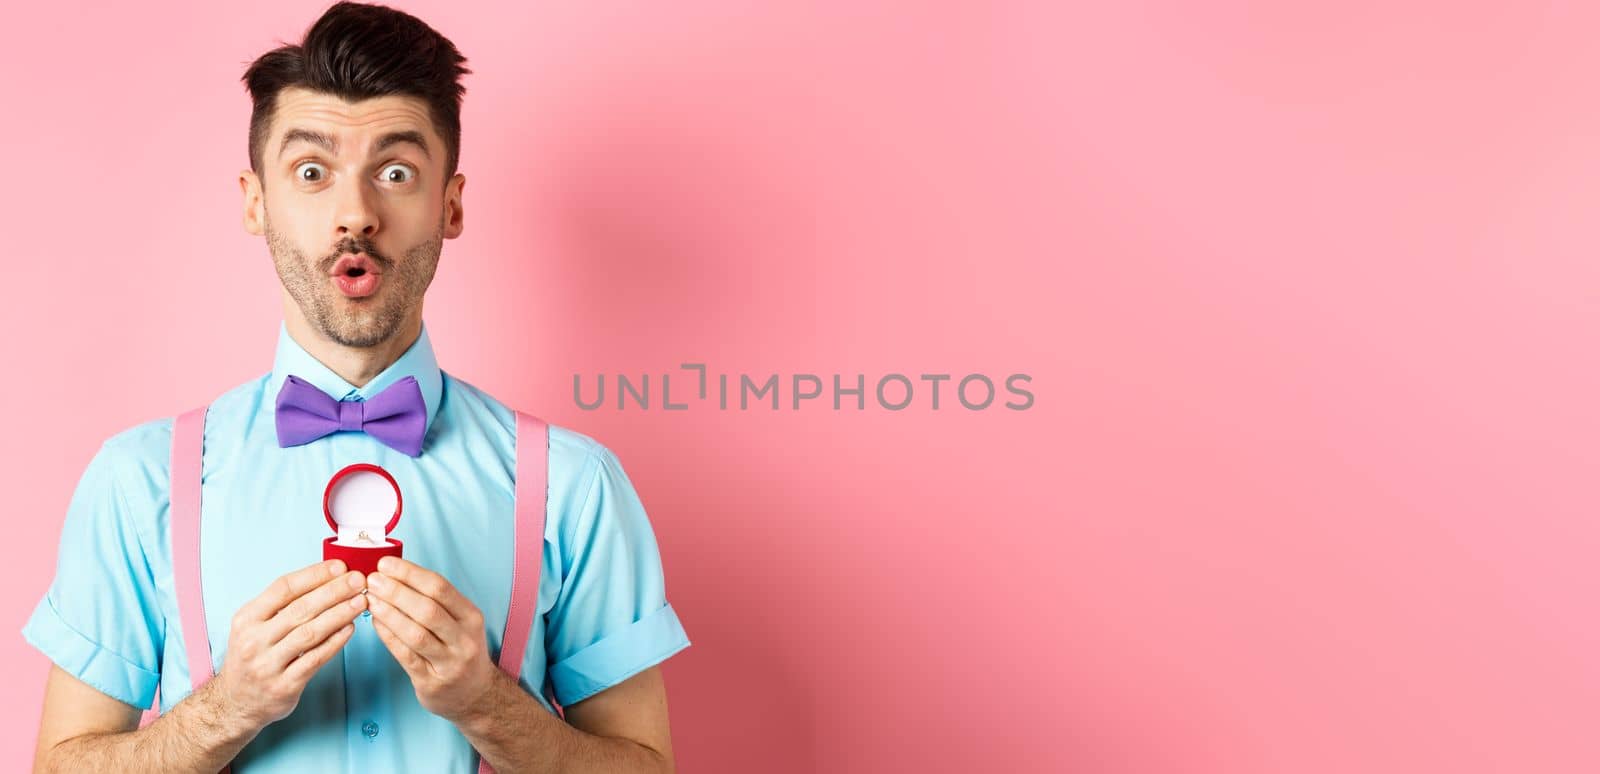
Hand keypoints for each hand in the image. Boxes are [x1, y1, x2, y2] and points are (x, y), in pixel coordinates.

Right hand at [214, 559, 367, 726]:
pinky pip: (315, 659)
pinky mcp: (284, 686)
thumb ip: (282, 605)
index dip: (314, 575)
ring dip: (340, 614)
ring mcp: (268, 665)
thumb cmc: (254, 655)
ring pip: (310, 633)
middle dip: (334, 591)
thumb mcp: (253, 625)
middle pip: (300, 609)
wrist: (236, 702)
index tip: (339, 566)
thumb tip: (326, 578)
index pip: (283, 588)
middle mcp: (254, 640)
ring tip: (360, 601)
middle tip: (358, 580)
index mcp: (247, 618)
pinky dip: (335, 642)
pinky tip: (350, 628)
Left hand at [365, 556, 497, 721]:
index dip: (410, 573)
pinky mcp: (431, 682)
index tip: (387, 564)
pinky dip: (388, 636)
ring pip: (415, 633)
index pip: (440, 588)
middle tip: (373, 579)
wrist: (475, 695)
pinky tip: (376, 623)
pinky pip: (405, 655)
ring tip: (370, 599)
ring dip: (389, 613)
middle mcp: (464, 639)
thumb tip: (396, 575)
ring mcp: (449, 663)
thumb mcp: (461, 622)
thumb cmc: (460, 650)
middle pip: (428, 609)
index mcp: (471, 617)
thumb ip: (435, 601)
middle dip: (396, 591)